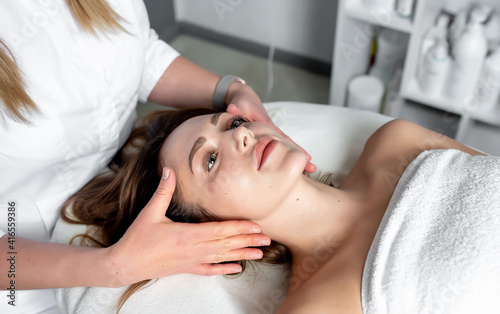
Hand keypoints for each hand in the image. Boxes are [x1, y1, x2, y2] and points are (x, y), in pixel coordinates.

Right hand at [106, 167, 270, 286]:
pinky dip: (224, 269)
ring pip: (222, 257)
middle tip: (268, 239)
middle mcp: (194, 249)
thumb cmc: (138, 239)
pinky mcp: (186, 268)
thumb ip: (163, 191)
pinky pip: (209, 270)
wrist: (125, 264)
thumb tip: (169, 170)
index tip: (256, 226)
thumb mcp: (150, 212)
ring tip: (259, 253)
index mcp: (187, 234)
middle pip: (226, 244)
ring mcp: (191, 260)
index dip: (239, 227)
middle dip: (248, 240)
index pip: (220, 230)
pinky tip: (237, 269)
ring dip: (242, 254)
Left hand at [225, 84, 315, 172]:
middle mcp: (272, 130)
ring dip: (297, 156)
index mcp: (266, 124)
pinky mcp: (269, 137)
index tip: (306, 156)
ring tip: (309, 170)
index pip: (282, 138)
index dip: (293, 147)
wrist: (243, 99)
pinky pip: (280, 147)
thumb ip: (236, 108)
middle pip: (289, 144)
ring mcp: (271, 134)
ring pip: (286, 146)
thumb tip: (232, 109)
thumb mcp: (237, 104)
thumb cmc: (241, 103)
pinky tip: (294, 165)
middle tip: (313, 168)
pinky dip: (287, 155)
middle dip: (300, 155)